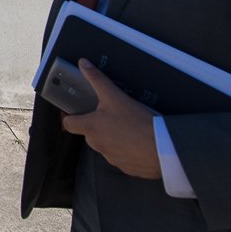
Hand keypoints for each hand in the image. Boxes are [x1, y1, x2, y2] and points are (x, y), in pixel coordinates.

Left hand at [62, 59, 161, 178]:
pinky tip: (139, 141)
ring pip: (106, 146)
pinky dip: (127, 150)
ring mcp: (111, 158)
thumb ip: (97, 80)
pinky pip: (123, 157)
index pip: (69, 124)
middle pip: (89, 134)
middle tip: (111, 115)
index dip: (70, 117)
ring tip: (128, 127)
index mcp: (90, 128)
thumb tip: (83, 64)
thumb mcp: (114, 96)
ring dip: (113, 138)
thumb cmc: (135, 122)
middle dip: (97, 125)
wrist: (161, 148)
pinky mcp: (127, 167)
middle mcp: (97, 145)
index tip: (75, 111)